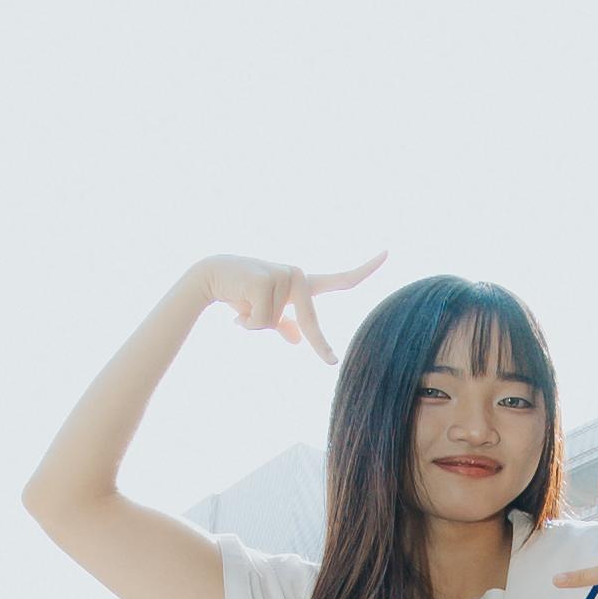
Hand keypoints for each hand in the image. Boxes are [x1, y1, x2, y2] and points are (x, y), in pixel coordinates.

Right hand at [202, 251, 380, 361]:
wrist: (209, 276)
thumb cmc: (239, 294)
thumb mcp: (265, 313)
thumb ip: (284, 324)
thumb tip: (298, 341)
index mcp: (302, 283)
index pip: (340, 280)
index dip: (365, 269)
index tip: (388, 254)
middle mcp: (297, 275)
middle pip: (309, 323)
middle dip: (316, 345)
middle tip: (337, 313)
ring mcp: (283, 275)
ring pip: (274, 323)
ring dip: (254, 322)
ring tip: (242, 304)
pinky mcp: (266, 280)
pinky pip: (262, 320)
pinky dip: (245, 321)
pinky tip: (235, 304)